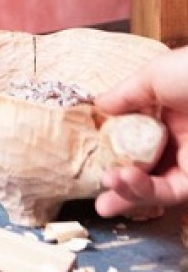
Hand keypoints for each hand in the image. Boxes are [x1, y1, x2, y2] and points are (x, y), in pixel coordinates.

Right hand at [95, 46, 187, 216]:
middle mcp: (178, 142)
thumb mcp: (154, 76)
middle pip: (143, 169)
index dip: (112, 150)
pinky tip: (126, 179)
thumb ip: (125, 95)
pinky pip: (170, 191)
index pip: (134, 139)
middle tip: (99, 195)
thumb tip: (98, 106)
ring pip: (155, 186)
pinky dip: (146, 190)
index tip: (93, 155)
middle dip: (120, 186)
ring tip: (109, 182)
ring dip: (128, 190)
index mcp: (167, 115)